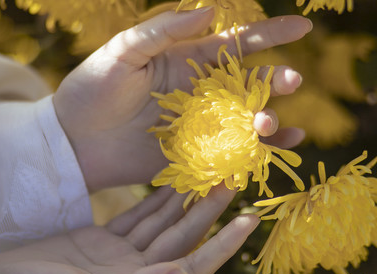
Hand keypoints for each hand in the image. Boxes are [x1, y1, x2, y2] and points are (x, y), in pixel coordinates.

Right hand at [0, 186, 257, 273]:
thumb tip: (180, 273)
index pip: (194, 267)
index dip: (224, 245)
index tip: (249, 221)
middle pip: (183, 237)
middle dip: (209, 210)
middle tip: (232, 180)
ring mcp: (122, 257)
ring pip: (163, 223)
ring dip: (185, 200)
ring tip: (209, 174)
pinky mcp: (104, 240)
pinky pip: (138, 216)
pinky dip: (155, 199)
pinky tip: (171, 181)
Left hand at [54, 8, 312, 190]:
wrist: (73, 141)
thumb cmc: (92, 89)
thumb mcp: (123, 51)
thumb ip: (164, 31)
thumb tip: (211, 10)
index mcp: (188, 62)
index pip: (237, 45)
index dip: (271, 34)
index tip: (303, 28)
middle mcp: (202, 93)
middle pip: (250, 86)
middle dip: (275, 82)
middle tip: (290, 82)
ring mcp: (201, 127)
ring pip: (247, 121)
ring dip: (269, 119)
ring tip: (269, 122)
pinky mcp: (195, 157)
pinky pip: (235, 153)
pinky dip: (261, 151)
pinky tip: (283, 146)